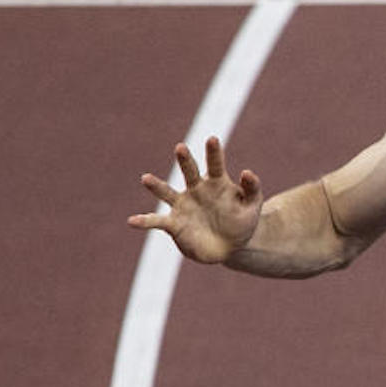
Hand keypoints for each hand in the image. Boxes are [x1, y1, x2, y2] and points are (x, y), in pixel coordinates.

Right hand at [127, 136, 262, 262]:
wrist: (231, 246)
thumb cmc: (242, 221)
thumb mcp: (252, 206)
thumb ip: (252, 189)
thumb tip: (247, 172)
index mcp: (217, 183)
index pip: (215, 164)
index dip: (214, 152)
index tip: (212, 139)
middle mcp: (196, 190)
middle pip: (189, 171)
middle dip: (185, 160)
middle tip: (181, 147)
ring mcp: (183, 205)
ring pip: (167, 192)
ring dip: (156, 186)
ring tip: (146, 178)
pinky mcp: (174, 224)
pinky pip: (157, 221)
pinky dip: (144, 221)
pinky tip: (132, 220)